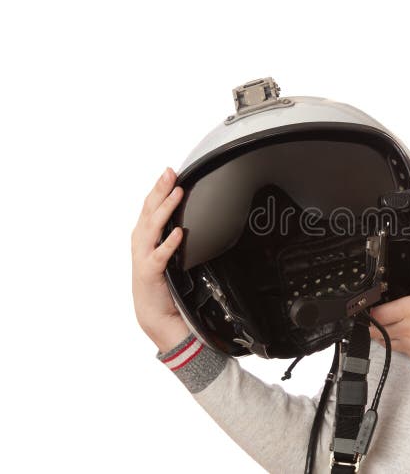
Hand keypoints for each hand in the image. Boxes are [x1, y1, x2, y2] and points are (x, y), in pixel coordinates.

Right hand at [131, 167, 189, 351]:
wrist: (156, 314)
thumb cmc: (163, 281)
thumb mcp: (167, 252)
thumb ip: (173, 234)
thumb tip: (192, 217)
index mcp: (144, 236)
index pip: (150, 206)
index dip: (159, 188)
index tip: (170, 171)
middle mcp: (141, 243)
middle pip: (149, 211)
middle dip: (160, 190)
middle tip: (171, 174)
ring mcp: (144, 257)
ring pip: (152, 228)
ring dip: (165, 210)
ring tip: (177, 194)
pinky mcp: (151, 274)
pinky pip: (159, 256)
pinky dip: (168, 244)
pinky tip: (178, 233)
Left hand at [368, 270, 409, 395]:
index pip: (379, 310)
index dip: (373, 306)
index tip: (375, 303)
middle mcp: (405, 327)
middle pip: (376, 327)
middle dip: (373, 321)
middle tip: (376, 315)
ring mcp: (408, 345)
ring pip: (383, 340)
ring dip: (380, 334)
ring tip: (384, 327)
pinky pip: (397, 350)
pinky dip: (395, 344)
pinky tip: (403, 338)